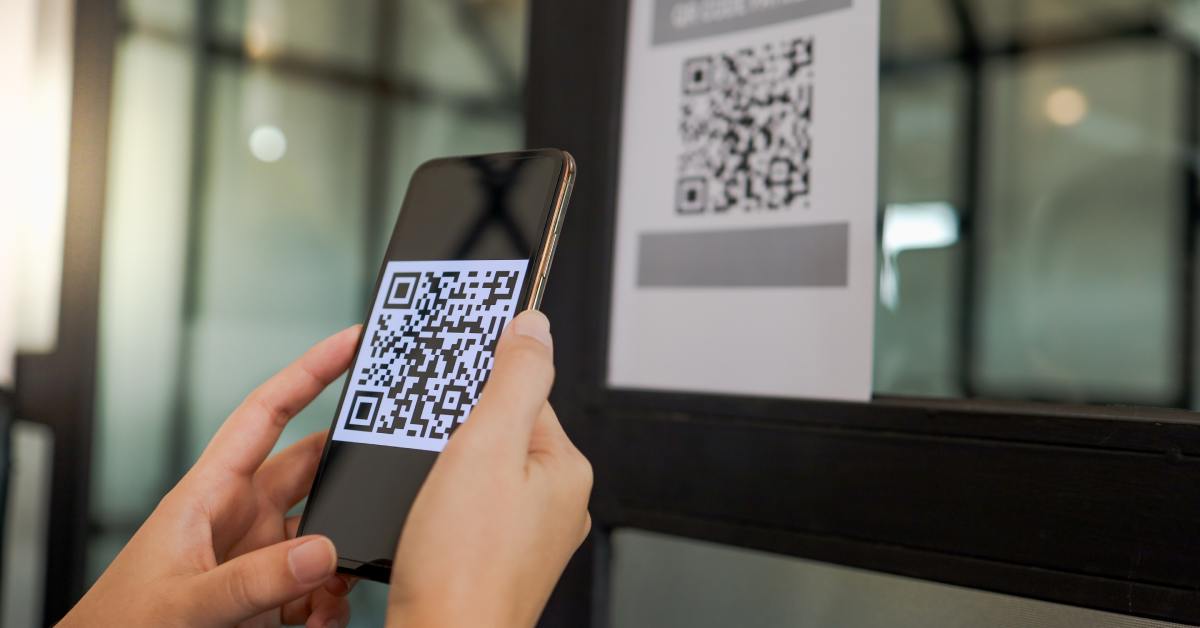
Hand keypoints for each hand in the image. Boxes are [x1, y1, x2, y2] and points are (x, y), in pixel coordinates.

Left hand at [60, 326, 361, 627]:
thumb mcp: (185, 603)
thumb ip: (254, 580)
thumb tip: (326, 551)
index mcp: (210, 494)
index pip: (267, 414)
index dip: (310, 372)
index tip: (352, 342)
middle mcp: (239, 517)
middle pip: (312, 470)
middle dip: (349, 472)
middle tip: (388, 468)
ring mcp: (256, 556)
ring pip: (325, 533)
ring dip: (343, 554)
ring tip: (340, 585)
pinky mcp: (267, 595)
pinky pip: (319, 584)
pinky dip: (332, 600)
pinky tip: (322, 619)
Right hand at [387, 310, 592, 627]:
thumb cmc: (463, 566)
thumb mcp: (487, 446)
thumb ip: (515, 379)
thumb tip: (534, 326)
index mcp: (565, 468)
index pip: (524, 392)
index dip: (478, 380)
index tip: (446, 371)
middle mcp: (555, 502)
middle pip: (499, 429)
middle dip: (456, 427)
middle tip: (426, 443)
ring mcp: (527, 533)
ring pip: (480, 468)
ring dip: (444, 464)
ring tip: (421, 483)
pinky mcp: (495, 556)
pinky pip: (469, 505)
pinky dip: (442, 498)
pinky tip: (421, 510)